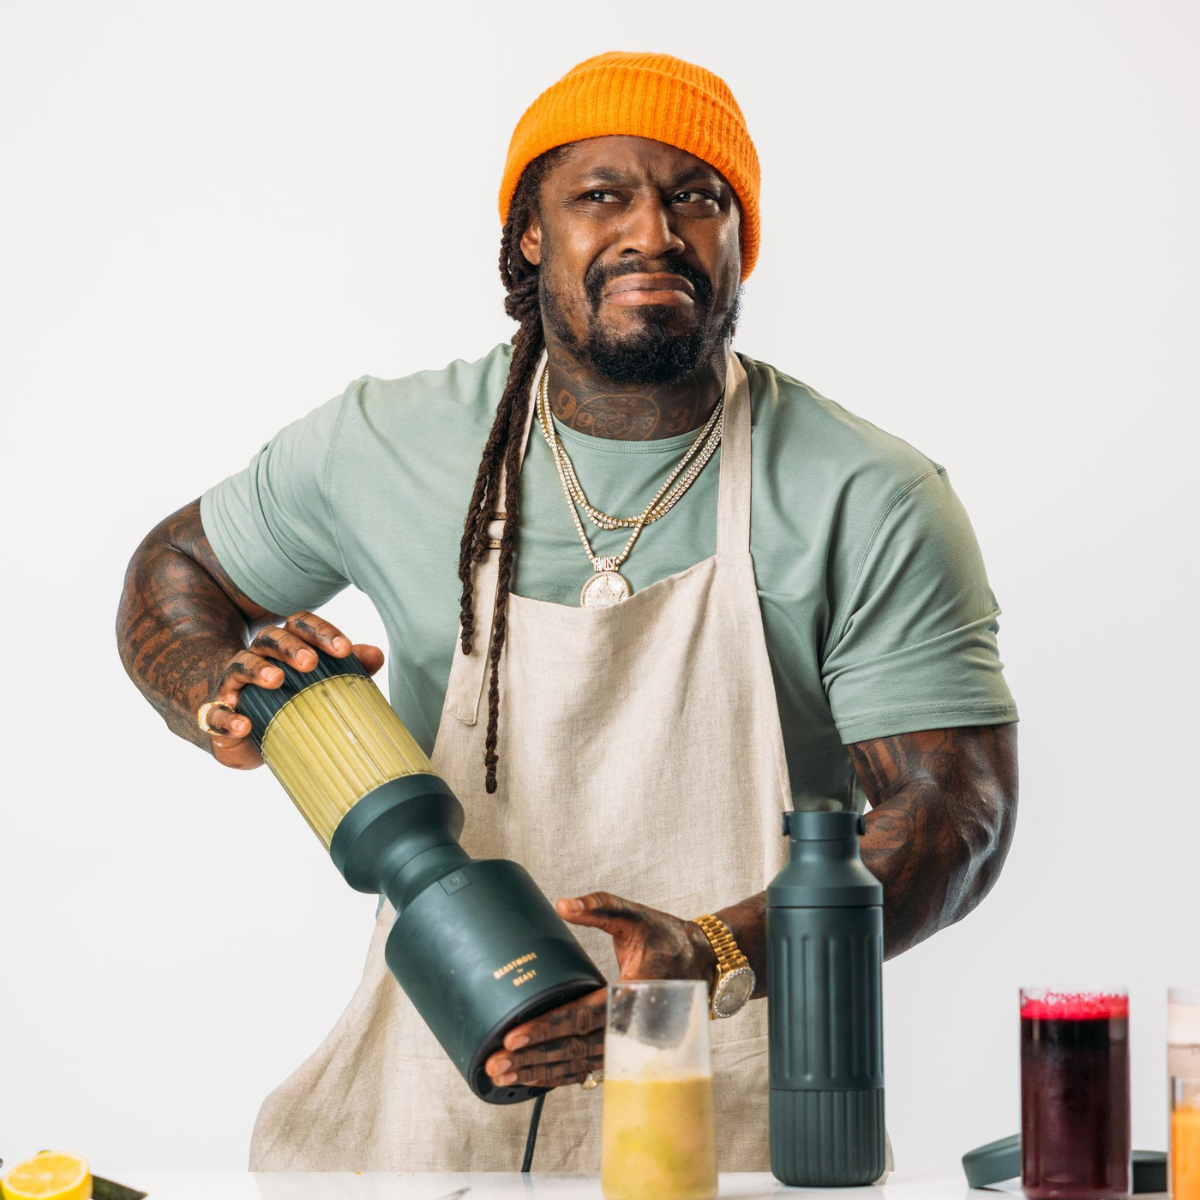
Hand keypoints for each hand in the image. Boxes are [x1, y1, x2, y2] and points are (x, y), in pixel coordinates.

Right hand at [201, 610, 383, 769]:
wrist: (239, 728)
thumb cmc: (286, 697)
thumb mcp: (317, 683)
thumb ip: (347, 669)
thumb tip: (377, 654)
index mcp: (284, 645)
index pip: (300, 625)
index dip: (321, 632)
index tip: (344, 649)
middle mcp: (257, 656)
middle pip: (270, 638)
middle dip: (291, 647)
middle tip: (311, 662)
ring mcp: (233, 683)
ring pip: (241, 665)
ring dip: (258, 669)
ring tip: (276, 679)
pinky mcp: (217, 713)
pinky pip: (217, 713)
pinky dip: (228, 718)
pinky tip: (243, 725)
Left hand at [484, 891, 717, 1089]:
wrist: (702, 962)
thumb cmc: (665, 937)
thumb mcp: (634, 915)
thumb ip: (599, 907)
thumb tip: (562, 904)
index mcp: (632, 992)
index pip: (583, 1015)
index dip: (547, 1027)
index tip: (513, 1035)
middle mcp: (633, 1026)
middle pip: (577, 1049)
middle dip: (534, 1058)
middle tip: (496, 1063)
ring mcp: (633, 1043)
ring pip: (582, 1066)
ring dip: (542, 1072)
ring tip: (505, 1075)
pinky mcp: (629, 1049)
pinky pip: (593, 1069)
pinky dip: (563, 1076)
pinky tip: (534, 1078)